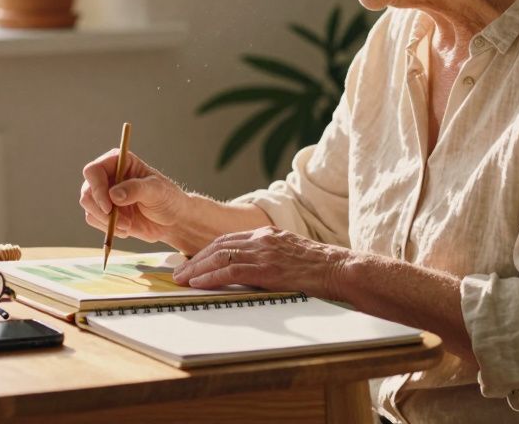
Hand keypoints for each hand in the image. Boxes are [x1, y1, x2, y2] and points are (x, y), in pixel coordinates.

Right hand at [80, 149, 190, 244]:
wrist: (173, 220)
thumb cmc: (168, 198)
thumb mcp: (156, 191)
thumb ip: (136, 190)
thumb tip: (114, 195)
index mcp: (119, 162)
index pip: (94, 170)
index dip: (97, 188)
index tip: (109, 206)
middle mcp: (108, 176)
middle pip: (87, 190)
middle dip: (102, 210)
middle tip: (123, 222)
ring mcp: (104, 194)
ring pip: (88, 206)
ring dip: (106, 220)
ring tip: (128, 225)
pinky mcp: (105, 211)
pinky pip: (93, 219)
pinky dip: (107, 227)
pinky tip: (126, 229)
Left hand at [171, 227, 352, 300]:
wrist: (341, 270)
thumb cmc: (320, 269)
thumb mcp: (291, 256)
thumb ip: (270, 258)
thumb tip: (250, 272)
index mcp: (267, 234)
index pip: (228, 240)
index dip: (206, 251)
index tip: (191, 261)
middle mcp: (262, 239)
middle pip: (219, 245)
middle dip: (195, 259)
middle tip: (178, 272)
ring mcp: (265, 253)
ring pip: (220, 256)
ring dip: (197, 269)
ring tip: (181, 279)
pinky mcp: (268, 269)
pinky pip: (231, 271)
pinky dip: (211, 277)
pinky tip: (199, 284)